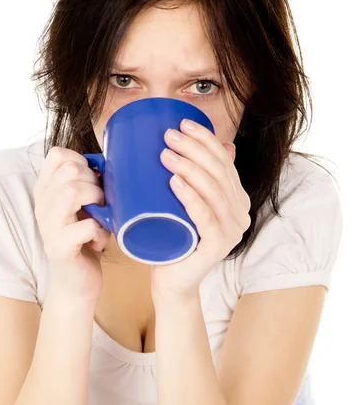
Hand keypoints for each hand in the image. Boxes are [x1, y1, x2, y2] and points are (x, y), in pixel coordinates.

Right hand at [34, 146, 110, 303]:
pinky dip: (102, 231)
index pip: (57, 155)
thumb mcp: (83, 206)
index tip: (94, 180)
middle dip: (95, 182)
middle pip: (70, 170)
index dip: (83, 161)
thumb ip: (87, 183)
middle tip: (101, 202)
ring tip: (101, 216)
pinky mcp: (59, 247)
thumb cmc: (85, 240)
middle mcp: (42, 205)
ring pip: (73, 191)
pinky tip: (100, 240)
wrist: (77, 284)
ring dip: (97, 201)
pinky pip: (88, 225)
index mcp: (46, 191)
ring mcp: (48, 226)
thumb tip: (107, 163)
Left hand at [150, 119, 250, 301]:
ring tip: (165, 155)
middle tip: (168, 136)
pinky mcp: (218, 247)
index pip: (225, 162)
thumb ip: (195, 179)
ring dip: (189, 168)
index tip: (182, 124)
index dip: (206, 140)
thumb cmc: (175, 237)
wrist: (172, 280)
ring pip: (213, 192)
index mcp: (236, 199)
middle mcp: (240, 214)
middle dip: (194, 149)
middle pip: (218, 173)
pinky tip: (174, 182)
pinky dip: (190, 197)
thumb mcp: (185, 202)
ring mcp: (232, 232)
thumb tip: (197, 147)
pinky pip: (206, 217)